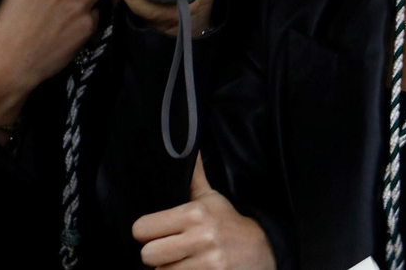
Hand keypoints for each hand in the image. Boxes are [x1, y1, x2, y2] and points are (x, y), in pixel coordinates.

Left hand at [134, 155, 274, 269]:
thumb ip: (194, 176)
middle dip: (156, 255)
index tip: (157, 233)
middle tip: (168, 250)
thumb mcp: (212, 199)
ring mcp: (207, 262)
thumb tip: (188, 148)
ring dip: (169, 269)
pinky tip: (193, 269)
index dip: (146, 233)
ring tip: (183, 261)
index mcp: (195, 213)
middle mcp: (201, 237)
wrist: (263, 250)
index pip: (142, 228)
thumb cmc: (229, 224)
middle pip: (148, 254)